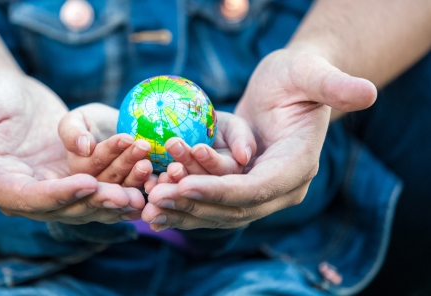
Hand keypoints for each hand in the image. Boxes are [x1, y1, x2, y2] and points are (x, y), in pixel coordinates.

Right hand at [0, 64, 143, 222]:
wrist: (2, 85)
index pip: (29, 199)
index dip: (59, 195)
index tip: (88, 184)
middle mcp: (24, 192)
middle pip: (64, 207)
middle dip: (96, 203)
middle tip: (127, 196)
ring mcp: (48, 184)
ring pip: (85, 199)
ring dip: (114, 195)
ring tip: (143, 188)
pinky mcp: (68, 173)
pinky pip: (97, 181)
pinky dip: (119, 180)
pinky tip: (144, 178)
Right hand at [58, 103, 152, 188]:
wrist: (107, 131)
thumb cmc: (87, 123)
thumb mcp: (73, 121)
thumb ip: (72, 133)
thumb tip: (84, 146)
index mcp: (77, 170)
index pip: (92, 162)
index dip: (109, 151)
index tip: (125, 138)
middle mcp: (93, 187)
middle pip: (110, 176)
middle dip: (127, 162)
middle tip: (143, 146)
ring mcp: (113, 191)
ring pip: (126, 185)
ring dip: (139, 173)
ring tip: (151, 159)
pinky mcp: (131, 191)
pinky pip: (140, 189)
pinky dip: (149, 184)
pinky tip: (159, 177)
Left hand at [142, 48, 375, 230]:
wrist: (287, 87)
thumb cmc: (298, 75)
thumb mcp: (311, 73)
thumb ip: (334, 86)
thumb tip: (367, 91)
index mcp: (298, 165)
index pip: (257, 189)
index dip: (220, 191)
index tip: (183, 187)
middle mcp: (281, 187)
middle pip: (234, 208)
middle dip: (193, 205)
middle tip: (153, 199)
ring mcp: (260, 191)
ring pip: (218, 211)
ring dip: (183, 210)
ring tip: (147, 203)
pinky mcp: (241, 187)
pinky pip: (210, 202)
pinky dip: (184, 205)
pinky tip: (154, 203)